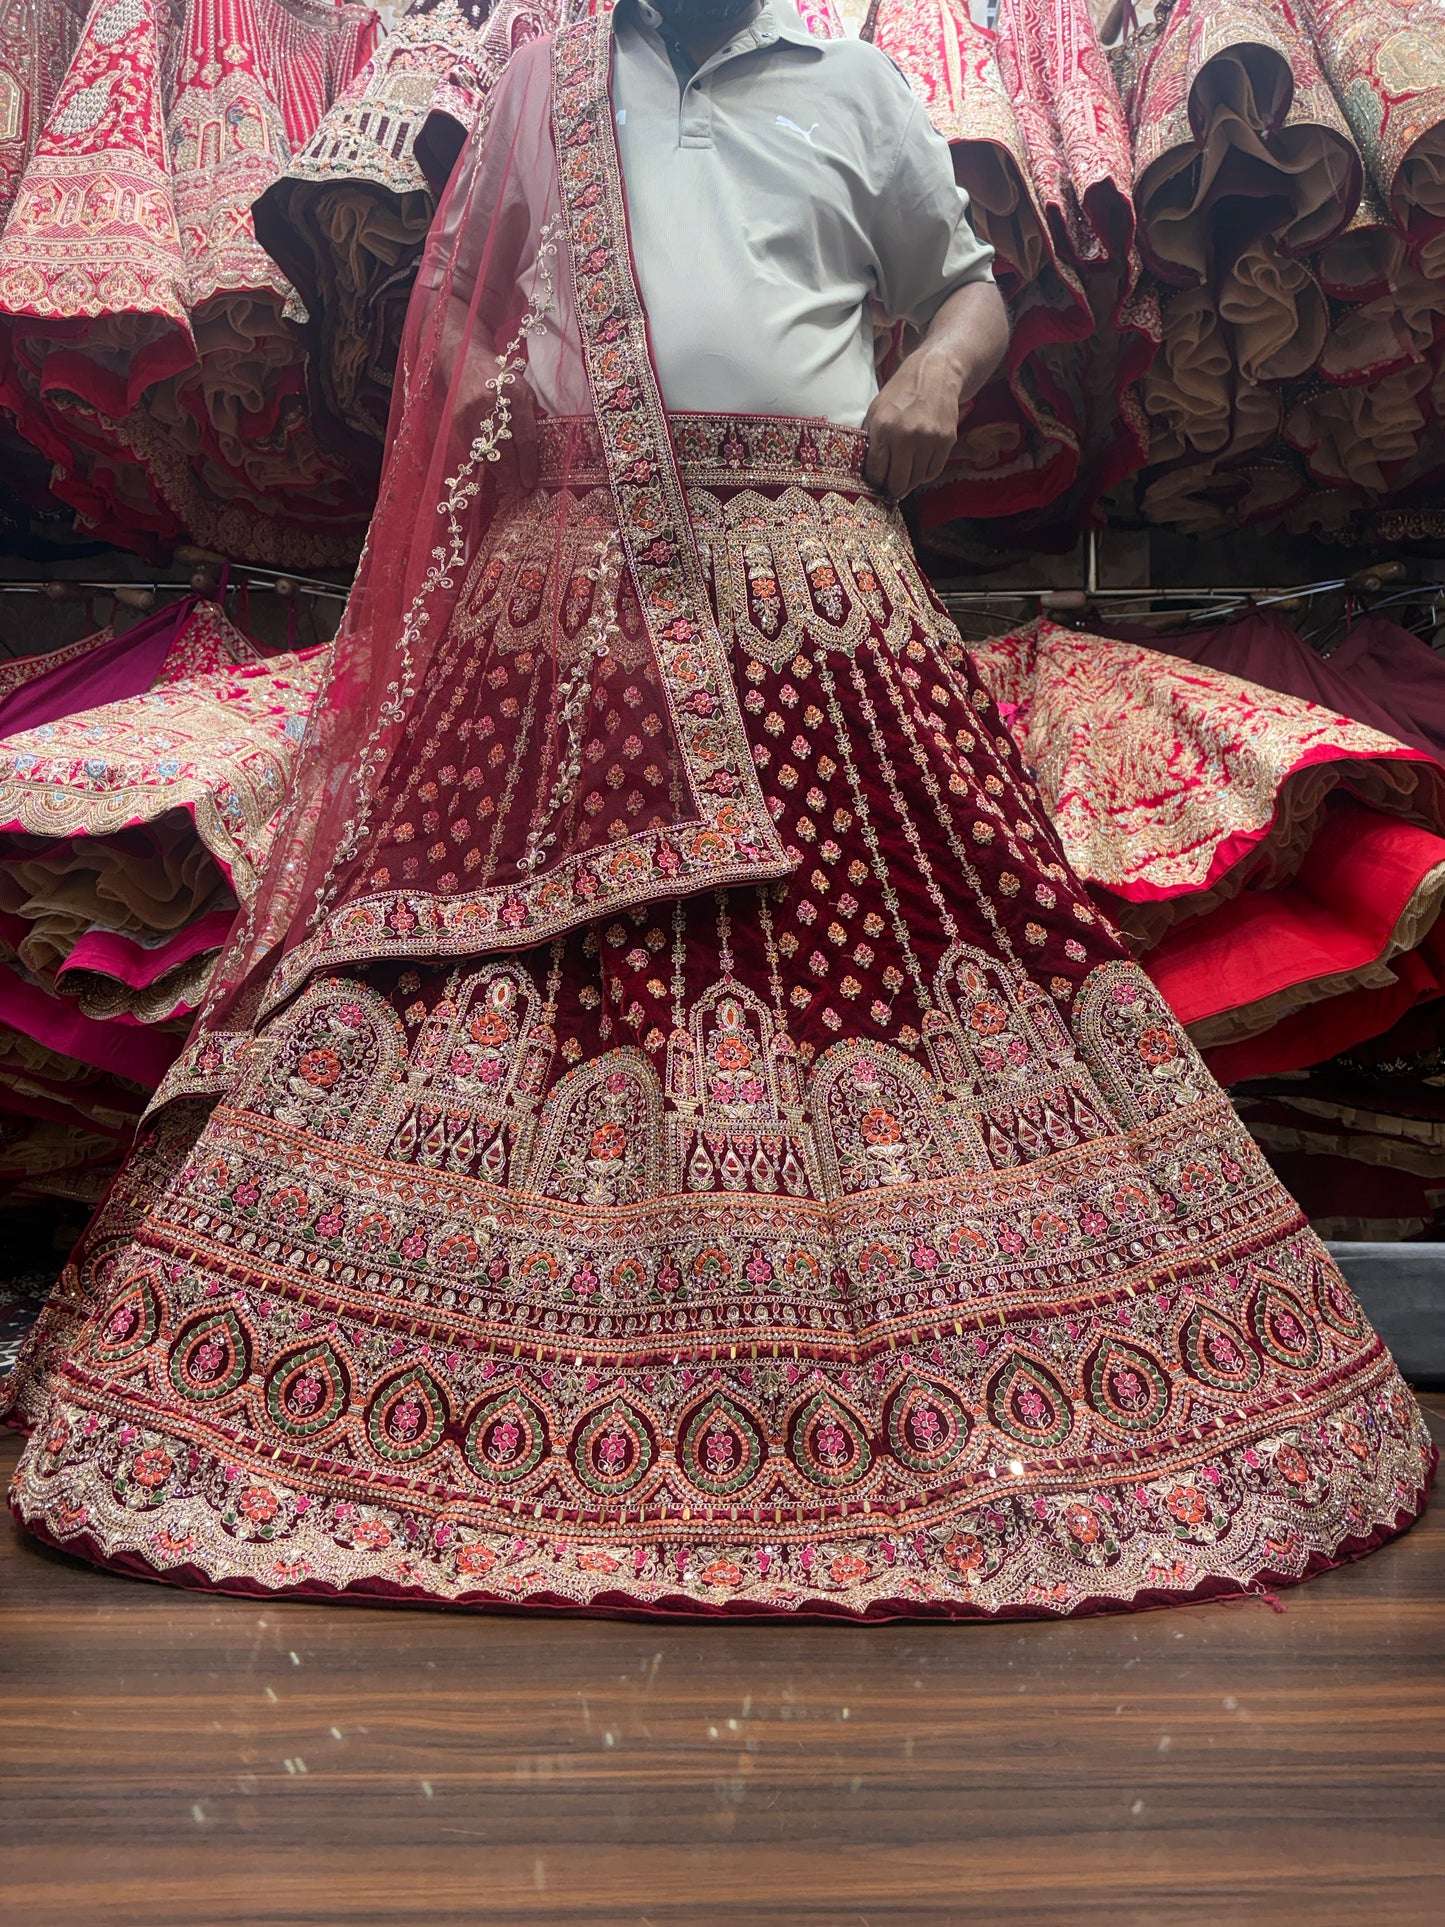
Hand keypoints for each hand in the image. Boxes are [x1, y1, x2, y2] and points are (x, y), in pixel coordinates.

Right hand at [458, 345, 539, 489]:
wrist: (467, 362)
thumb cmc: (503, 381)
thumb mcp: (525, 392)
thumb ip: (531, 418)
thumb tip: (539, 454)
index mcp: (515, 393)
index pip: (524, 437)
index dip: (528, 464)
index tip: (531, 483)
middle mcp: (491, 403)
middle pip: (504, 449)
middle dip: (514, 475)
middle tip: (521, 492)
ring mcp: (470, 412)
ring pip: (487, 453)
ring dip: (500, 474)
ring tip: (511, 486)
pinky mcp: (457, 420)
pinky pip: (473, 449)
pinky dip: (486, 462)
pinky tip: (495, 471)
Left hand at [862, 343, 962, 500]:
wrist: (935, 373)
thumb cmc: (901, 393)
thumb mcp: (876, 411)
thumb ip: (871, 440)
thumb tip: (869, 473)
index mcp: (884, 427)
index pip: (876, 471)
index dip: (874, 482)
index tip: (875, 484)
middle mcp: (906, 436)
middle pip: (897, 482)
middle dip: (891, 489)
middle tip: (888, 490)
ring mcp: (929, 439)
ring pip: (916, 480)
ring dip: (908, 482)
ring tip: (903, 475)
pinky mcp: (946, 441)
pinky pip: (932, 471)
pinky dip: (924, 474)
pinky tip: (918, 467)